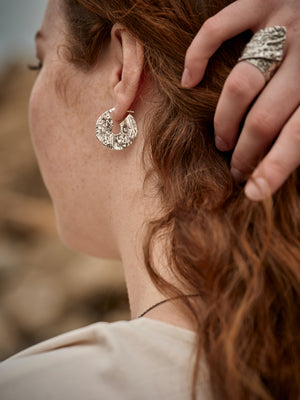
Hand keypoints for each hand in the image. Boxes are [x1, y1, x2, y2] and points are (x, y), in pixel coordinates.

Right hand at [182, 0, 299, 200]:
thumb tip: (283, 149)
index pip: (296, 138)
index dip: (273, 170)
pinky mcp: (260, 0)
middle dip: (244, 153)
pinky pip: (217, 31)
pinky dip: (196, 58)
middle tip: (236, 168)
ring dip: (224, 121)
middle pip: (263, 120)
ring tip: (221, 141)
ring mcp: (282, 27)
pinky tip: (188, 82)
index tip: (253, 192)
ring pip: (240, 86)